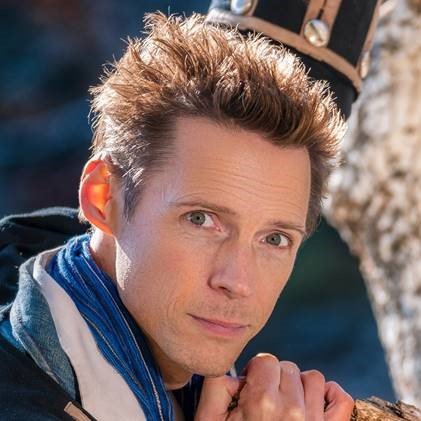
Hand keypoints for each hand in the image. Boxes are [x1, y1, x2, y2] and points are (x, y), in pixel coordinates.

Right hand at [194, 353, 353, 419]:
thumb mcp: (210, 420)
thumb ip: (216, 385)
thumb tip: (235, 372)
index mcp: (262, 403)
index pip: (265, 360)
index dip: (255, 370)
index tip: (250, 386)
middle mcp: (292, 410)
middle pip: (287, 367)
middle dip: (274, 378)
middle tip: (264, 398)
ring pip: (312, 378)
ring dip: (298, 385)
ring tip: (285, 401)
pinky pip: (341, 400)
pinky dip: (330, 395)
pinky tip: (313, 402)